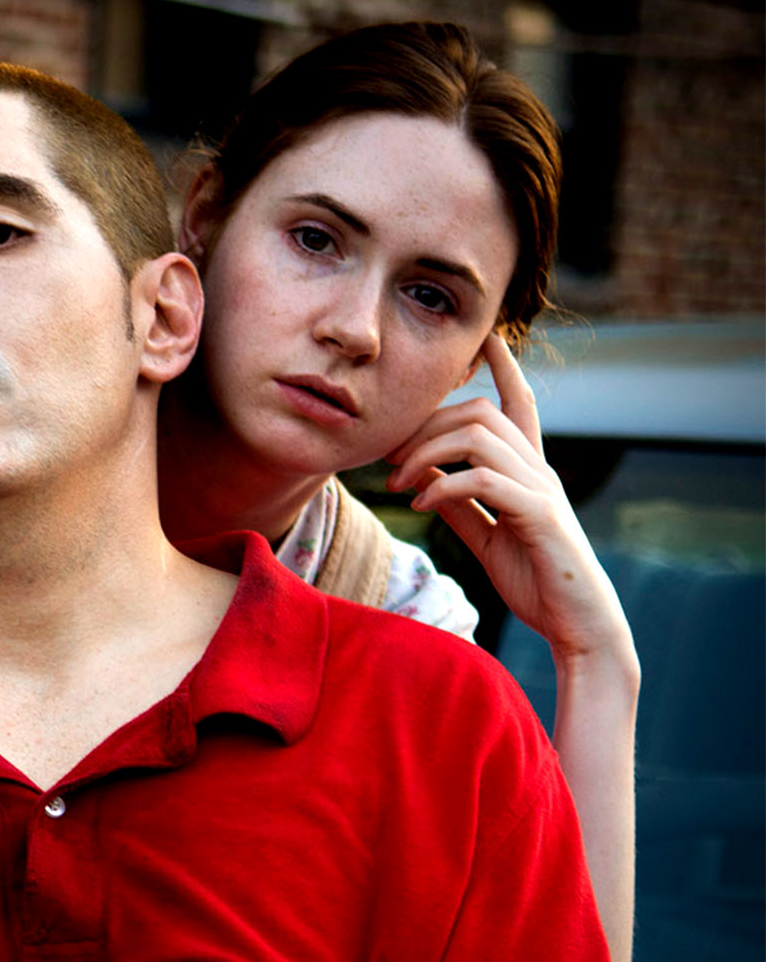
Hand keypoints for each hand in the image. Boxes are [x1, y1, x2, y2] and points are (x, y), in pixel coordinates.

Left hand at [385, 335, 631, 664]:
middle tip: (386, 456)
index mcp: (527, 471)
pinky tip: (419, 503)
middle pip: (480, 413)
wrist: (576, 625)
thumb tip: (424, 480)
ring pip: (480, 437)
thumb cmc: (534, 579)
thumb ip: (459, 505)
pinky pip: (485, 480)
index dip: (502, 366)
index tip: (483, 336)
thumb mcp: (485, 535)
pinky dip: (443, 484)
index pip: (517, 403)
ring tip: (396, 482)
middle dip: (426, 423)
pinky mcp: (539, 515)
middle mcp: (538, 470)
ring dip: (426, 452)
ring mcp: (541, 489)